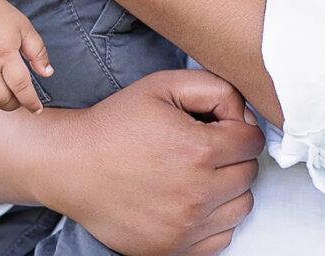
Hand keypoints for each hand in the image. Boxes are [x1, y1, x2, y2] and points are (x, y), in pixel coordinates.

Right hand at [0, 68, 264, 255]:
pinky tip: (192, 200)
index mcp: (199, 151)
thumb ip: (217, 89)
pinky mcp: (172, 249)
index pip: (252, 141)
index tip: (217, 126)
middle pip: (248, 174)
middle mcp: (196, 194)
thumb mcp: (164, 86)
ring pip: (240, 207)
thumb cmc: (116, 125)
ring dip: (228, 189)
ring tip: (199, 174)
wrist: (72, 166)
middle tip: (204, 148)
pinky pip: (221, 237)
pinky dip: (214, 219)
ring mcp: (185, 227)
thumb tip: (246, 114)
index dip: (237, 127)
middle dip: (233, 156)